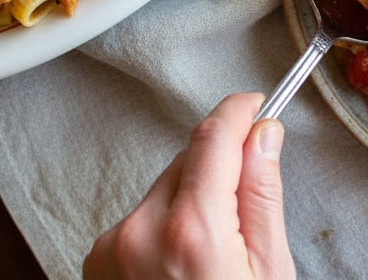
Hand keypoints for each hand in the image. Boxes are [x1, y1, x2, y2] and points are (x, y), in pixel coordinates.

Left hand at [84, 93, 294, 279]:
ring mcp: (113, 248)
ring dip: (190, 199)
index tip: (255, 104)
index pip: (213, 135)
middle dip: (220, 168)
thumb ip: (262, 196)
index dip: (239, 111)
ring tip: (211, 255)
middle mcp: (141, 232)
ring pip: (163, 188)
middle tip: (245, 209)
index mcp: (191, 231)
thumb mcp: (269, 273)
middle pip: (188, 160)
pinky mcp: (97, 260)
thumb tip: (265, 137)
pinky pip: (139, 218)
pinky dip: (163, 226)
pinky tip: (183, 265)